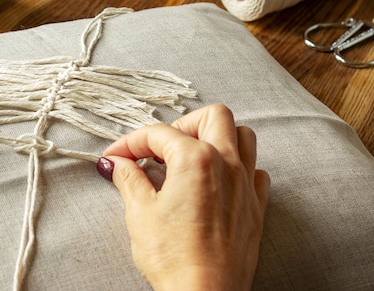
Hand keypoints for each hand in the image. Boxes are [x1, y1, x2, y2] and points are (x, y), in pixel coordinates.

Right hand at [98, 104, 269, 290]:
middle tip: (162, 147)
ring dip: (218, 137)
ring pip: (243, 135)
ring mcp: (246, 184)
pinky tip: (219, 182)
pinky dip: (240, 167)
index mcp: (195, 159)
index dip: (131, 142)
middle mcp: (227, 163)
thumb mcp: (140, 213)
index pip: (159, 134)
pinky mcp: (256, 207)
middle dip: (183, 123)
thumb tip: (118, 163)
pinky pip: (257, 170)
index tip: (116, 156)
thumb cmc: (174, 258)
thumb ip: (129, 179)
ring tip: (192, 156)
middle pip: (214, 116)